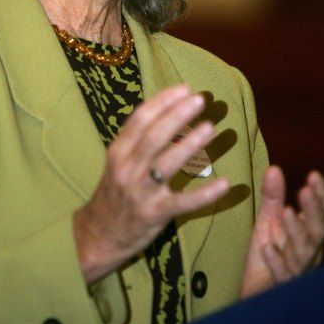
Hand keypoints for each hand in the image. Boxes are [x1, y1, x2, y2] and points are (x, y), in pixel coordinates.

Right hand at [73, 85, 229, 283]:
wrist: (98, 235)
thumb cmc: (114, 193)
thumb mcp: (117, 162)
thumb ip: (136, 139)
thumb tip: (164, 109)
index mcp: (118, 152)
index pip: (139, 120)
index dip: (162, 102)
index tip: (183, 88)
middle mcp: (127, 169)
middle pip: (153, 137)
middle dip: (176, 116)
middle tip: (199, 100)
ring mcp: (140, 193)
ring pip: (166, 164)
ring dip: (189, 145)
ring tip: (210, 127)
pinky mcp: (154, 215)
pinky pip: (182, 203)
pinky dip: (204, 194)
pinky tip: (225, 184)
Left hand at [240, 165, 323, 297]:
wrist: (255, 293)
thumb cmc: (268, 254)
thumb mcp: (268, 221)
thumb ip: (273, 197)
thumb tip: (274, 168)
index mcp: (309, 233)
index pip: (323, 212)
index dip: (321, 195)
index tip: (314, 175)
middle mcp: (309, 250)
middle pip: (318, 230)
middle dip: (313, 210)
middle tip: (305, 190)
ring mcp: (297, 269)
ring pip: (304, 252)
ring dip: (296, 231)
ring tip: (286, 212)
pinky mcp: (280, 285)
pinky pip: (282, 275)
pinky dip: (277, 262)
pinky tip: (267, 248)